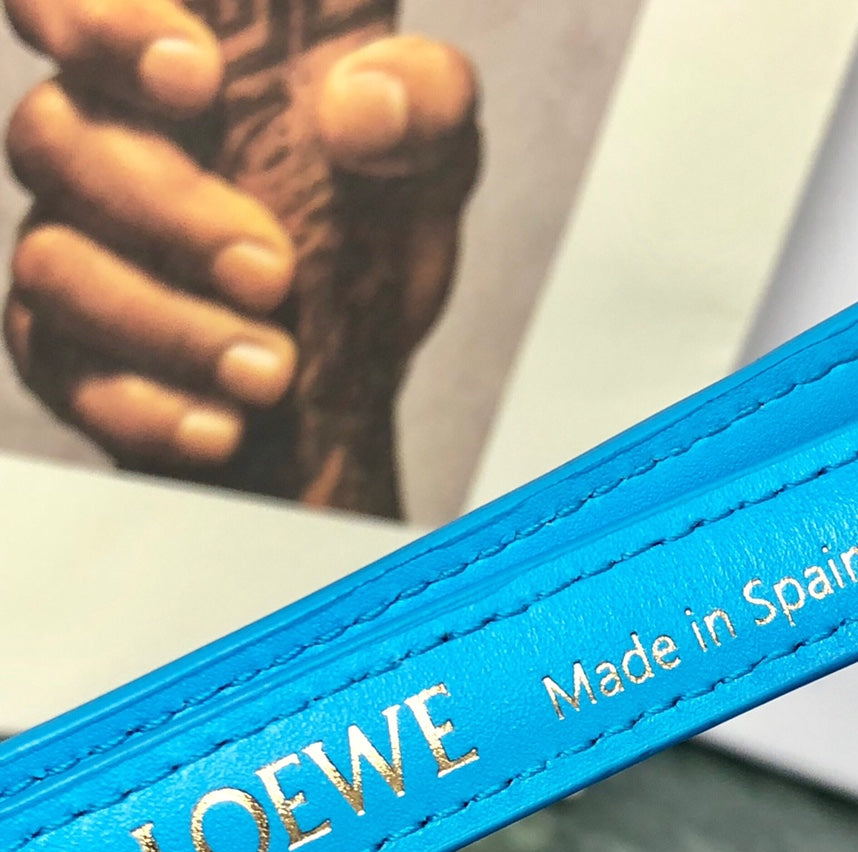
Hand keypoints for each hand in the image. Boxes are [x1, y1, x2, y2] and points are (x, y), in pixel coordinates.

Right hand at [4, 0, 479, 514]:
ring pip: (53, 263)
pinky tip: (222, 428)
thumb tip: (365, 103)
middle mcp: (101, 151)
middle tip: (274, 273)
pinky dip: (149, 409)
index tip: (194, 75)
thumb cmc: (372, 248)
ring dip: (171, 328)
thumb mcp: (429, 170)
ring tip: (273, 373)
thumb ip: (425, 108)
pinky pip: (65, 374)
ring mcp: (73, 253)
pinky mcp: (67, 352)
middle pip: (54, 136)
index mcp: (170, 76)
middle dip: (171, 213)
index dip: (90, 14)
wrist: (346, 381)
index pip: (68, 1)